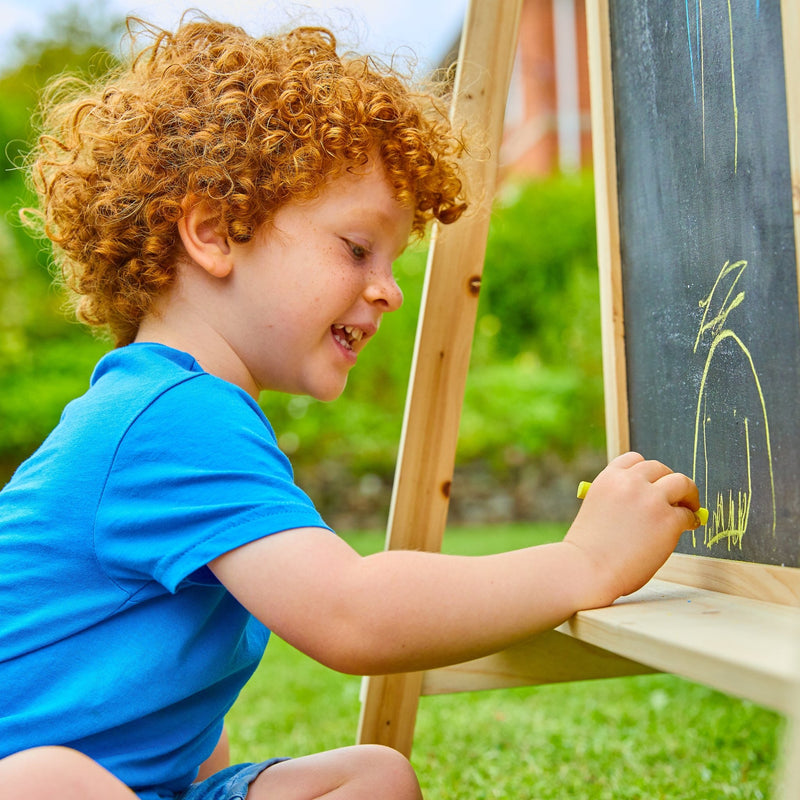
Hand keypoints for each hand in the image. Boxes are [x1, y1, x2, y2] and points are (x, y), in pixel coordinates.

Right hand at [564, 452, 699, 604]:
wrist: (587, 569)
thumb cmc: (588, 549)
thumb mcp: (596, 509)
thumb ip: (619, 500)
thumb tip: (650, 503)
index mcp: (608, 478)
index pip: (634, 460)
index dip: (647, 472)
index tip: (653, 484)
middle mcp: (630, 482)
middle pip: (660, 468)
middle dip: (668, 482)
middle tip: (676, 498)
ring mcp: (651, 499)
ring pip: (682, 482)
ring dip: (687, 494)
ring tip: (689, 508)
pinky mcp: (668, 519)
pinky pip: (688, 514)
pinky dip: (690, 521)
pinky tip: (686, 528)